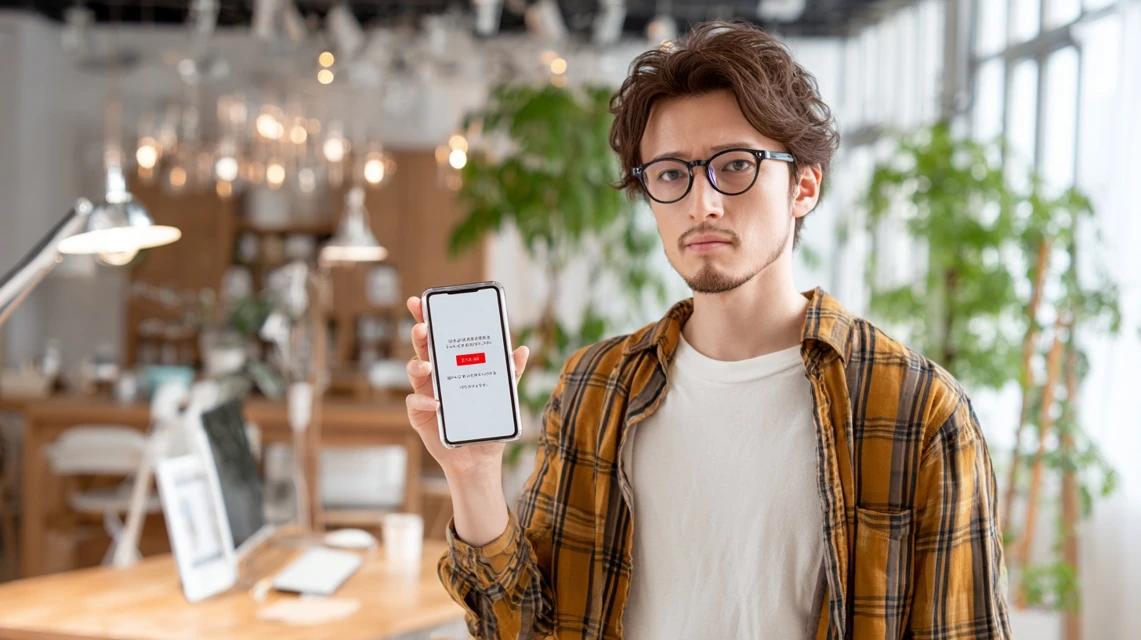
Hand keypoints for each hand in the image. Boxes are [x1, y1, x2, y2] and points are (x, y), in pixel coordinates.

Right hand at [404, 295, 528, 479]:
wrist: (479, 459)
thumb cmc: (488, 423)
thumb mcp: (504, 396)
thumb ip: (511, 373)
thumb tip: (523, 350)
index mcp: (453, 364)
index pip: (439, 335)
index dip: (427, 317)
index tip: (421, 301)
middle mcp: (436, 375)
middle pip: (422, 347)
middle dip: (419, 332)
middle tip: (421, 326)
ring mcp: (425, 392)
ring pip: (414, 370)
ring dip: (418, 365)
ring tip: (429, 366)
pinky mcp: (420, 414)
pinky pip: (415, 402)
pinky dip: (423, 400)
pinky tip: (436, 403)